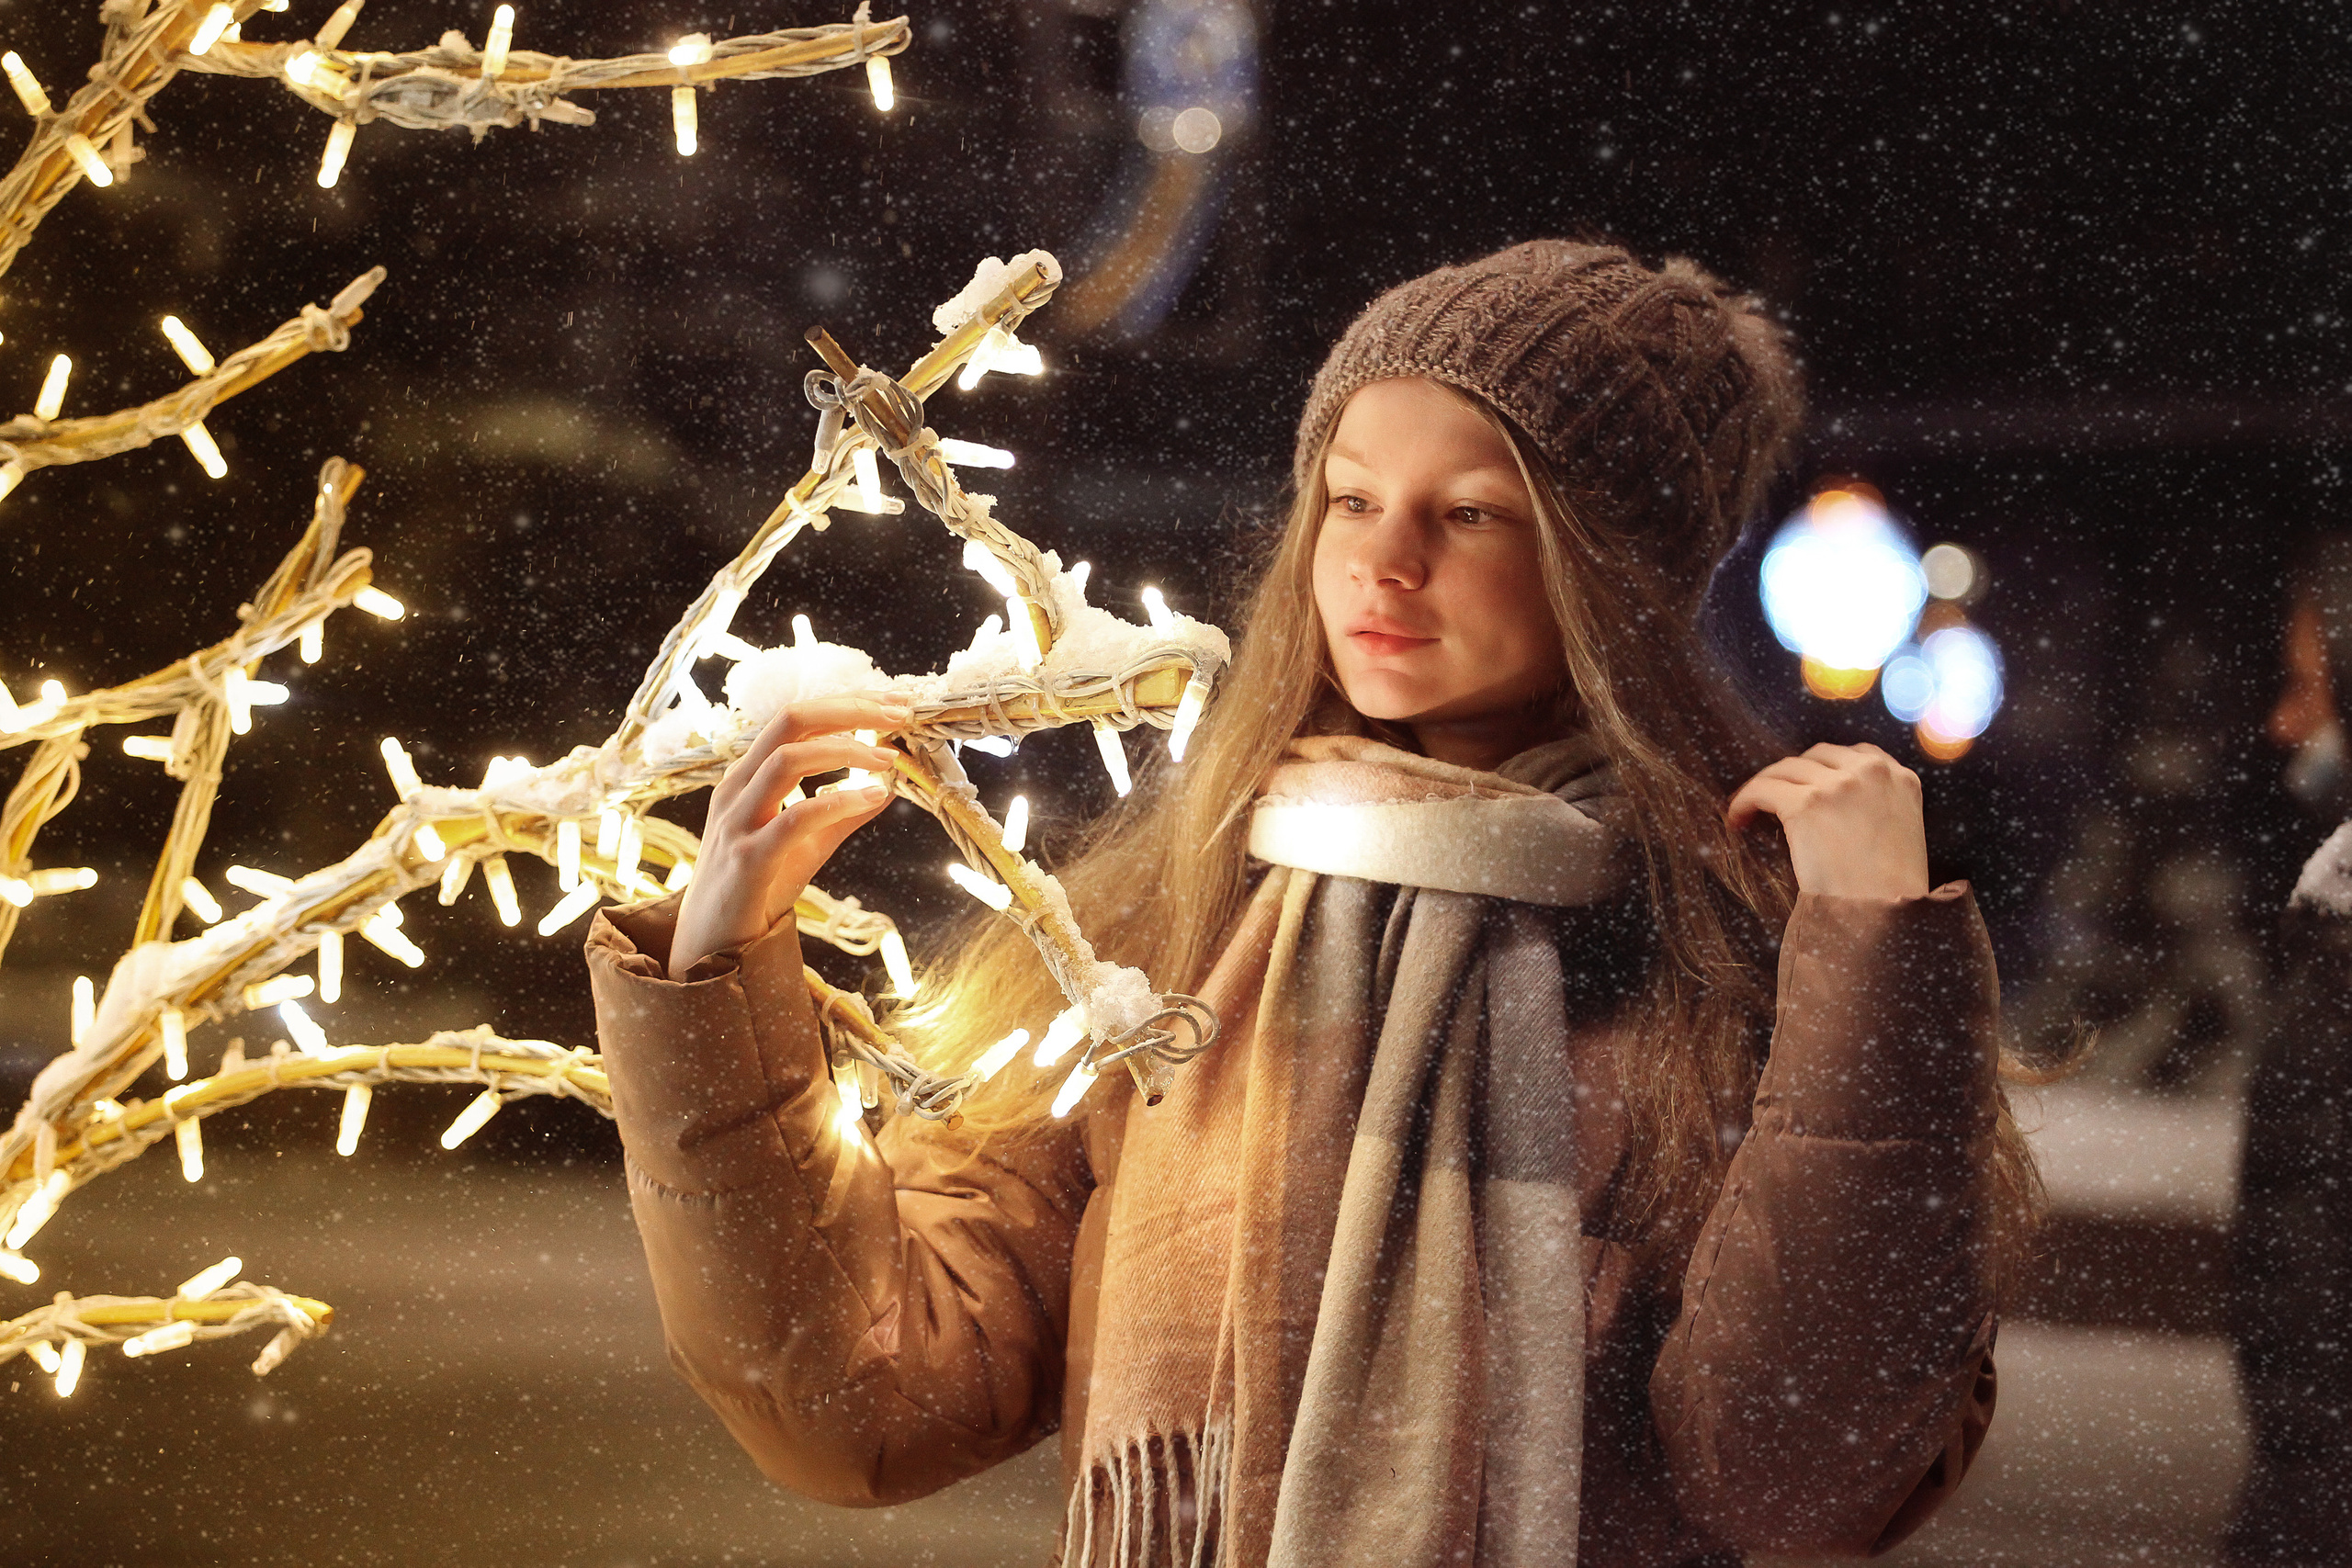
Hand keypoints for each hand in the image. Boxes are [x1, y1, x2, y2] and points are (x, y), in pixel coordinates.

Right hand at [668, 692, 910, 979]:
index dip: (848, 702)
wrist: (712, 947)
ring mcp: (738, 822)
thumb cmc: (757, 890)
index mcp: (747, 776)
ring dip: (846, 750)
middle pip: (790, 721)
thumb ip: (841, 814)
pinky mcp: (747, 860)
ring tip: (889, 760)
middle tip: (900, 715)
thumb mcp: (806, 844)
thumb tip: (886, 786)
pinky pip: (793, 819)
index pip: (796, 718)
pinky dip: (838, 801)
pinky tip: (871, 798)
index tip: (896, 702)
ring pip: (786, 760)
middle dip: (850, 709)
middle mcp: (737, 788)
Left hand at [1726, 742, 1930, 899]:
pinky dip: (1744, 801)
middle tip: (1776, 797)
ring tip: (1751, 809)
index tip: (1809, 784)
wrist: (1885, 914)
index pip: (1858, 753)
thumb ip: (1879, 808)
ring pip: (1786, 769)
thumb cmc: (1893, 891)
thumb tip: (1838, 809)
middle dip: (1795, 775)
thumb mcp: (1901, 835)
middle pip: (1818, 756)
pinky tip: (1738, 819)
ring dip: (1766, 786)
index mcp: (1902, 779)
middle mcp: (1872, 772)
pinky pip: (1762, 789)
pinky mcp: (1806, 804)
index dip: (1827, 768)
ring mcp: (1838, 785)